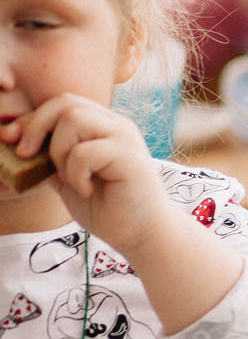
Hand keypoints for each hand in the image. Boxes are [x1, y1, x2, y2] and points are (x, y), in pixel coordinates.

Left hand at [8, 94, 243, 332]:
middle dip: (36, 127)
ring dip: (59, 151)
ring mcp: (126, 139)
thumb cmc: (109, 209)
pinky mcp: (130, 158)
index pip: (62, 103)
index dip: (32, 119)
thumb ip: (49, 159)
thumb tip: (13, 143)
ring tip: (70, 178)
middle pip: (67, 103)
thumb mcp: (68, 179)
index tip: (10, 140)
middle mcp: (117, 126)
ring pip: (74, 119)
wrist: (143, 235)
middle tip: (27, 157)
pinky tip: (86, 190)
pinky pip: (84, 152)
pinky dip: (75, 174)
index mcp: (104, 127)